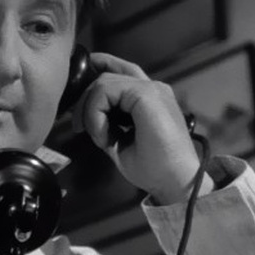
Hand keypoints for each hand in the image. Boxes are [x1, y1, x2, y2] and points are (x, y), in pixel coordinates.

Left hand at [72, 52, 204, 204]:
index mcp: (151, 98)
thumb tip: (85, 117)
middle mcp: (153, 88)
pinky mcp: (146, 94)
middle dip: (86, 100)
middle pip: (108, 76)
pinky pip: (106, 91)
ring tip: (100, 137)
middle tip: (79, 127)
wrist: (176, 182)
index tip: (80, 100)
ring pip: (104, 82)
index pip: (120, 72)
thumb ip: (107, 124)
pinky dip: (96, 113)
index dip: (97, 75)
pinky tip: (104, 136)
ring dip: (90, 110)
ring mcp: (151, 89)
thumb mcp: (122, 142)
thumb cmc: (154, 169)